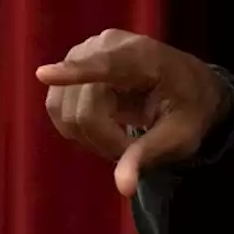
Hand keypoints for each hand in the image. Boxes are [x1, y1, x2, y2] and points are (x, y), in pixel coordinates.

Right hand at [35, 29, 230, 196]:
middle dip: (102, 139)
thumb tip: (123, 188)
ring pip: (62, 109)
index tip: (44, 74)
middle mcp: (107, 46)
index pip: (106, 65)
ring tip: (121, 136)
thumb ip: (148, 156)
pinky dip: (77, 126)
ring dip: (88, 135)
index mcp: (144, 57)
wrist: (189, 86)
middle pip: (81, 108)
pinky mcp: (71, 63)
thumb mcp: (180, 137)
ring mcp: (84, 51)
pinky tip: (105, 125)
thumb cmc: (189, 109)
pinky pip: (57, 106)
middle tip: (131, 150)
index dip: (74, 72)